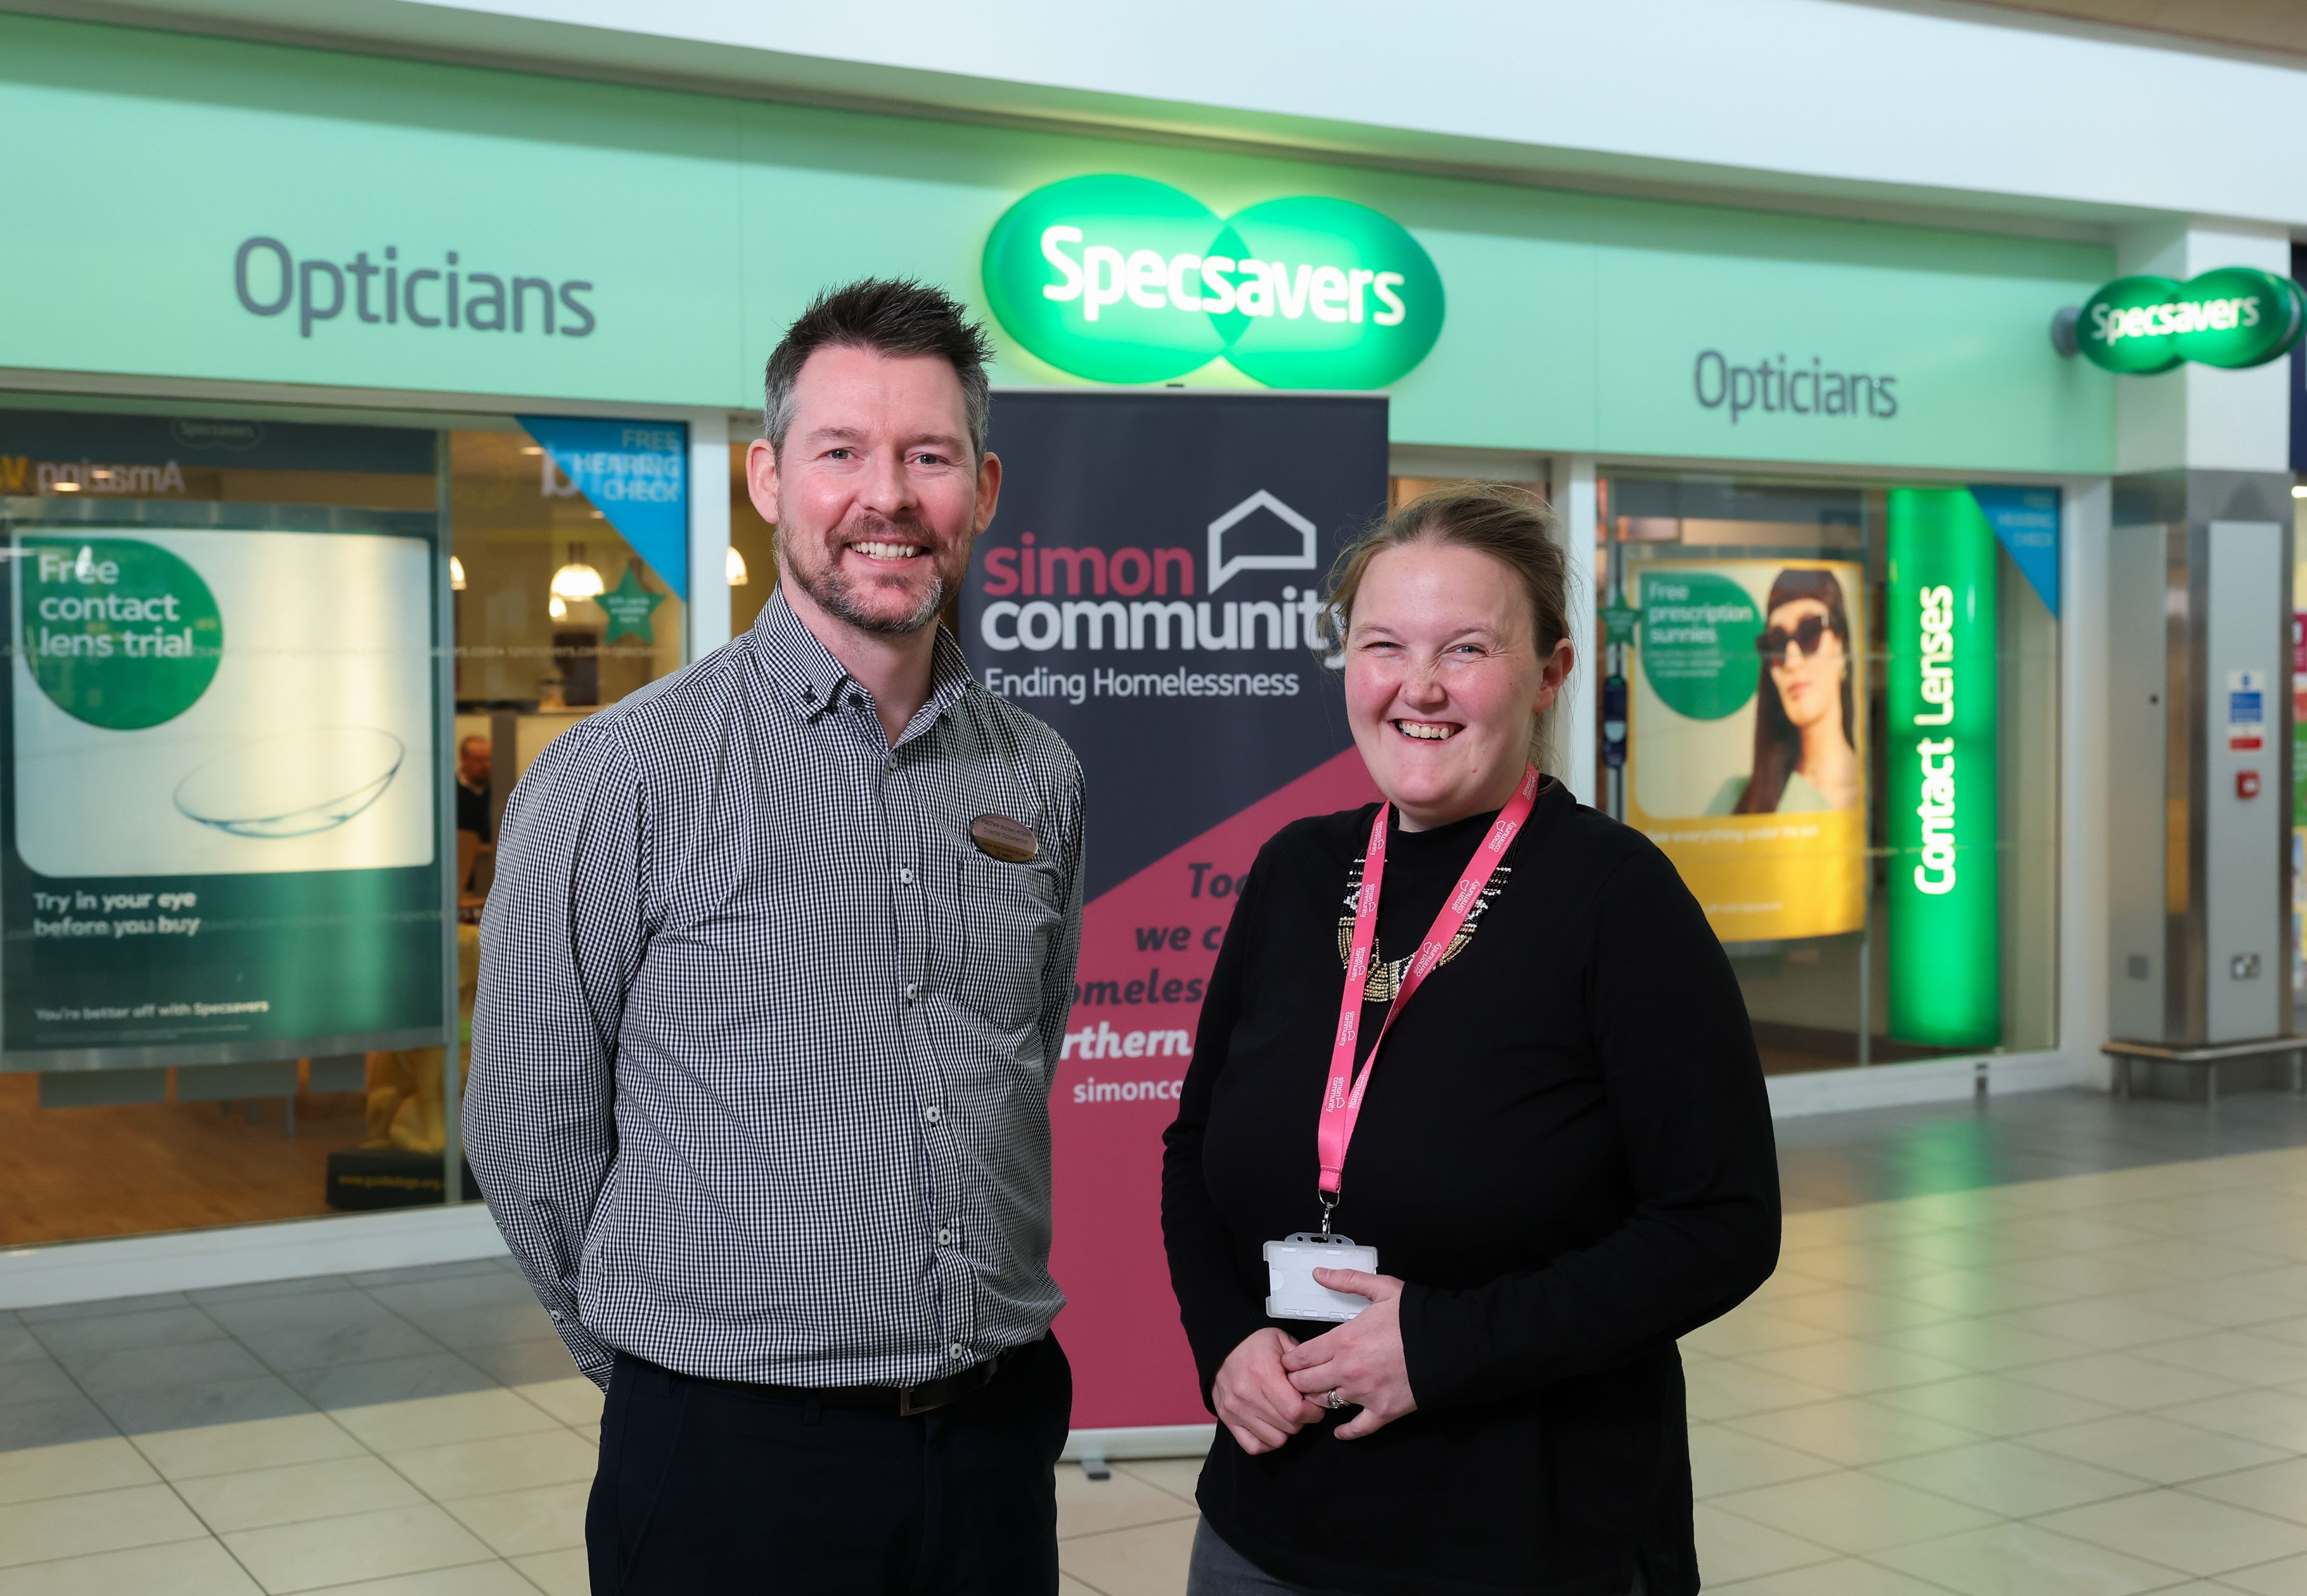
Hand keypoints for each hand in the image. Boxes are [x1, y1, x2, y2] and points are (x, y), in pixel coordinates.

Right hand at [1212, 1327, 1327, 1454]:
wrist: (1221, 1345)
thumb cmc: (1254, 1342)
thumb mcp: (1281, 1339)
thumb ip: (1302, 1361)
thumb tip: (1317, 1384)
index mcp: (1263, 1374)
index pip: (1296, 1411)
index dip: (1312, 1412)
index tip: (1314, 1405)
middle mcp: (1247, 1395)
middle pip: (1289, 1427)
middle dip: (1302, 1420)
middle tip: (1301, 1407)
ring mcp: (1235, 1410)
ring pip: (1275, 1439)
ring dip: (1286, 1430)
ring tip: (1285, 1414)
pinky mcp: (1227, 1419)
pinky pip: (1254, 1446)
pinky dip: (1267, 1442)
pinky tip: (1272, 1427)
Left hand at [1280, 1270, 1415, 1439]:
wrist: (1451, 1344)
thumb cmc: (1415, 1316)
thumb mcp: (1382, 1289)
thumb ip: (1347, 1281)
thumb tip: (1319, 1272)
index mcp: (1342, 1341)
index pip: (1299, 1358)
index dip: (1289, 1360)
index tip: (1288, 1360)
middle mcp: (1347, 1371)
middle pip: (1304, 1383)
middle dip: (1296, 1380)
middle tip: (1296, 1378)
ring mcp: (1364, 1394)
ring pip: (1325, 1403)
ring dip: (1318, 1399)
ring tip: (1317, 1394)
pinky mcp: (1383, 1411)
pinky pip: (1357, 1428)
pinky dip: (1346, 1432)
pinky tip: (1339, 1431)